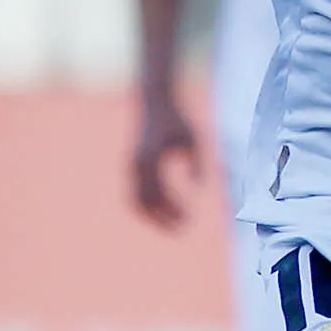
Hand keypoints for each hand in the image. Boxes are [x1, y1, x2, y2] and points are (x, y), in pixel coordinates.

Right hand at [130, 90, 201, 228]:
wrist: (154, 102)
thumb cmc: (177, 120)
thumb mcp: (194, 139)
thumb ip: (198, 164)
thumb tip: (199, 188)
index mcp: (151, 158)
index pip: (160, 192)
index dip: (173, 209)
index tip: (188, 220)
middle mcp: (137, 164)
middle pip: (145, 201)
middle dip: (161, 218)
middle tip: (181, 228)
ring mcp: (131, 166)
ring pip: (136, 200)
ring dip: (153, 215)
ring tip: (172, 224)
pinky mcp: (132, 167)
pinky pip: (134, 193)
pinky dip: (147, 207)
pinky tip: (163, 212)